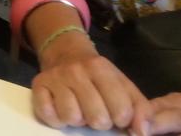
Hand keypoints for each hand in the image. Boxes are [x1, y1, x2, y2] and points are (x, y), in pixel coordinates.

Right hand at [30, 31, 150, 133]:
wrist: (65, 53)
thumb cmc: (98, 76)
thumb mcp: (123, 85)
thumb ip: (140, 108)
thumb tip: (142, 133)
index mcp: (101, 68)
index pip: (122, 111)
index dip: (122, 120)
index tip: (117, 114)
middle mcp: (76, 70)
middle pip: (97, 118)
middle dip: (100, 121)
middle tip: (96, 111)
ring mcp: (55, 77)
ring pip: (72, 118)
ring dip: (78, 120)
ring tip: (79, 109)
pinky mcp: (38, 86)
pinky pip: (49, 116)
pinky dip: (56, 119)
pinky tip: (61, 109)